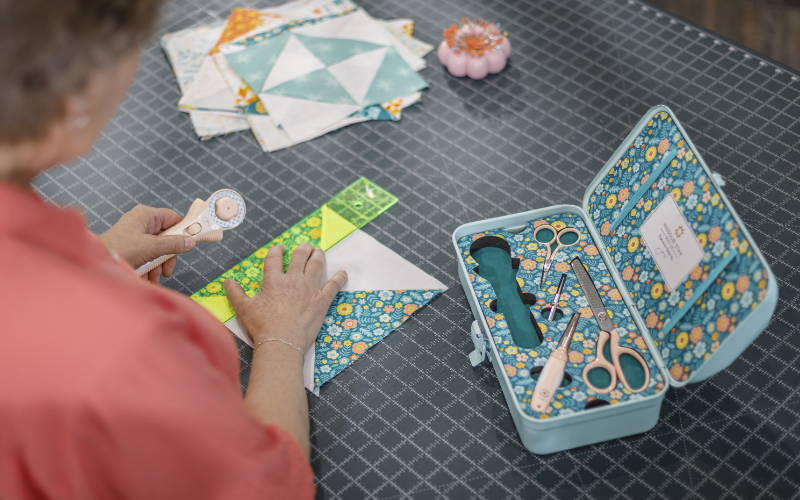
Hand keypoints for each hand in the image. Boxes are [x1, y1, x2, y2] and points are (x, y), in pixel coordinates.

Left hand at [99, 204, 195, 282]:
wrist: (97, 264)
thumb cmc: (122, 249)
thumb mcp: (152, 247)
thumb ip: (174, 244)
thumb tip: (191, 241)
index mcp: (146, 215)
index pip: (172, 218)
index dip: (182, 230)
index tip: (190, 244)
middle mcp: (142, 222)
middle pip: (166, 236)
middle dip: (167, 255)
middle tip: (168, 269)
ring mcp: (136, 234)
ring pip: (157, 248)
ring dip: (158, 265)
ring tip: (155, 277)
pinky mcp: (131, 246)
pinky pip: (147, 255)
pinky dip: (149, 266)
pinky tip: (147, 277)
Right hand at [224, 243, 346, 356]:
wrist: (281, 342)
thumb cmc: (262, 326)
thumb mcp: (243, 309)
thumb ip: (235, 293)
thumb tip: (226, 282)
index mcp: (273, 281)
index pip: (274, 259)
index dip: (277, 251)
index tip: (280, 248)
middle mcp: (293, 280)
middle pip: (299, 257)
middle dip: (302, 249)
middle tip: (305, 246)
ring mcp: (309, 289)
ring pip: (316, 266)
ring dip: (318, 256)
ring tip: (319, 252)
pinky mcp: (321, 301)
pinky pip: (333, 286)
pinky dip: (339, 278)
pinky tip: (343, 273)